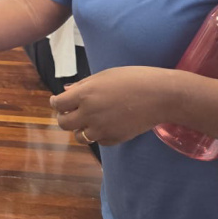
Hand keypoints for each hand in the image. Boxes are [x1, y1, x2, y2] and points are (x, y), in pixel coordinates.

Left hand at [50, 66, 176, 145]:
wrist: (161, 95)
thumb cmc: (133, 79)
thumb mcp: (103, 76)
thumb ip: (82, 86)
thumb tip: (65, 91)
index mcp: (84, 94)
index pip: (57, 104)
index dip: (56, 102)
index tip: (58, 101)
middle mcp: (89, 113)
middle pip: (63, 123)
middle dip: (64, 117)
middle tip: (71, 111)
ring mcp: (102, 129)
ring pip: (80, 137)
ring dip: (80, 129)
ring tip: (89, 120)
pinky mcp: (115, 139)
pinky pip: (98, 141)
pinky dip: (98, 135)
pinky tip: (106, 125)